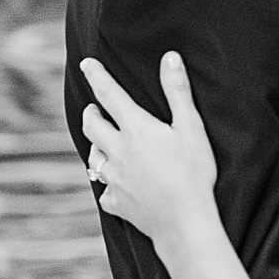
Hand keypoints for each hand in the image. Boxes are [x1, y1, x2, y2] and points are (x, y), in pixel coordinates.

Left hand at [80, 52, 219, 249]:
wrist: (184, 221)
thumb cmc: (192, 172)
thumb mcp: (191, 127)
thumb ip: (178, 91)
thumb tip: (169, 57)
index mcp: (135, 129)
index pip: (108, 94)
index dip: (96, 75)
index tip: (86, 63)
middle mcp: (118, 151)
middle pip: (91, 126)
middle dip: (90, 114)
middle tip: (93, 109)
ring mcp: (114, 179)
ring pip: (93, 158)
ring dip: (96, 147)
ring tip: (102, 145)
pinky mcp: (117, 203)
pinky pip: (105, 193)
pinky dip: (108, 187)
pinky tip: (115, 188)